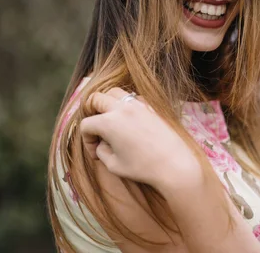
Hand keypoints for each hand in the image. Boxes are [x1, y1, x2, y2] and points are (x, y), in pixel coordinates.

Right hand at [80, 88, 202, 189]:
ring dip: (107, 102)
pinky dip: (126, 103)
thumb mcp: (113, 165)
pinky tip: (129, 119)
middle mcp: (122, 108)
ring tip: (110, 118)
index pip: (86, 124)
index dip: (87, 140)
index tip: (95, 152)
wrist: (174, 164)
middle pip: (96, 99)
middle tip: (96, 129)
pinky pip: (133, 97)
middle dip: (91, 113)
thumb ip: (101, 151)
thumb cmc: (142, 167)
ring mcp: (138, 104)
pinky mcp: (152, 106)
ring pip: (115, 92)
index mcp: (108, 122)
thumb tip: (102, 143)